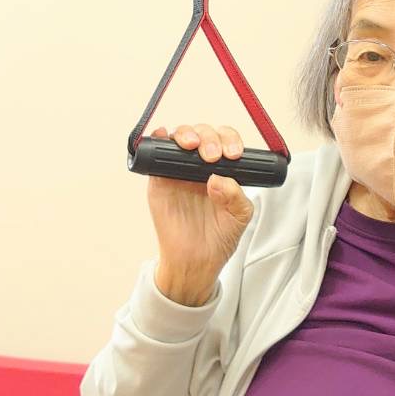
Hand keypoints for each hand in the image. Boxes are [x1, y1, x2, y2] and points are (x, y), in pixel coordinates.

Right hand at [146, 123, 252, 305]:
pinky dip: (156, 140)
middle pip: (203, 134)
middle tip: (213, 155)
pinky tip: (162, 136)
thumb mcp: (239, 216)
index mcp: (222, 168)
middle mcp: (200, 165)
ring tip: (192, 145)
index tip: (233, 154)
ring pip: (179, 138)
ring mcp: (177, 170)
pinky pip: (155, 154)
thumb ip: (235, 196)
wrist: (196, 262)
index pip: (226, 141)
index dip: (230, 140)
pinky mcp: (158, 180)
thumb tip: (216, 178)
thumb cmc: (219, 237)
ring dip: (186, 134)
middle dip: (210, 138)